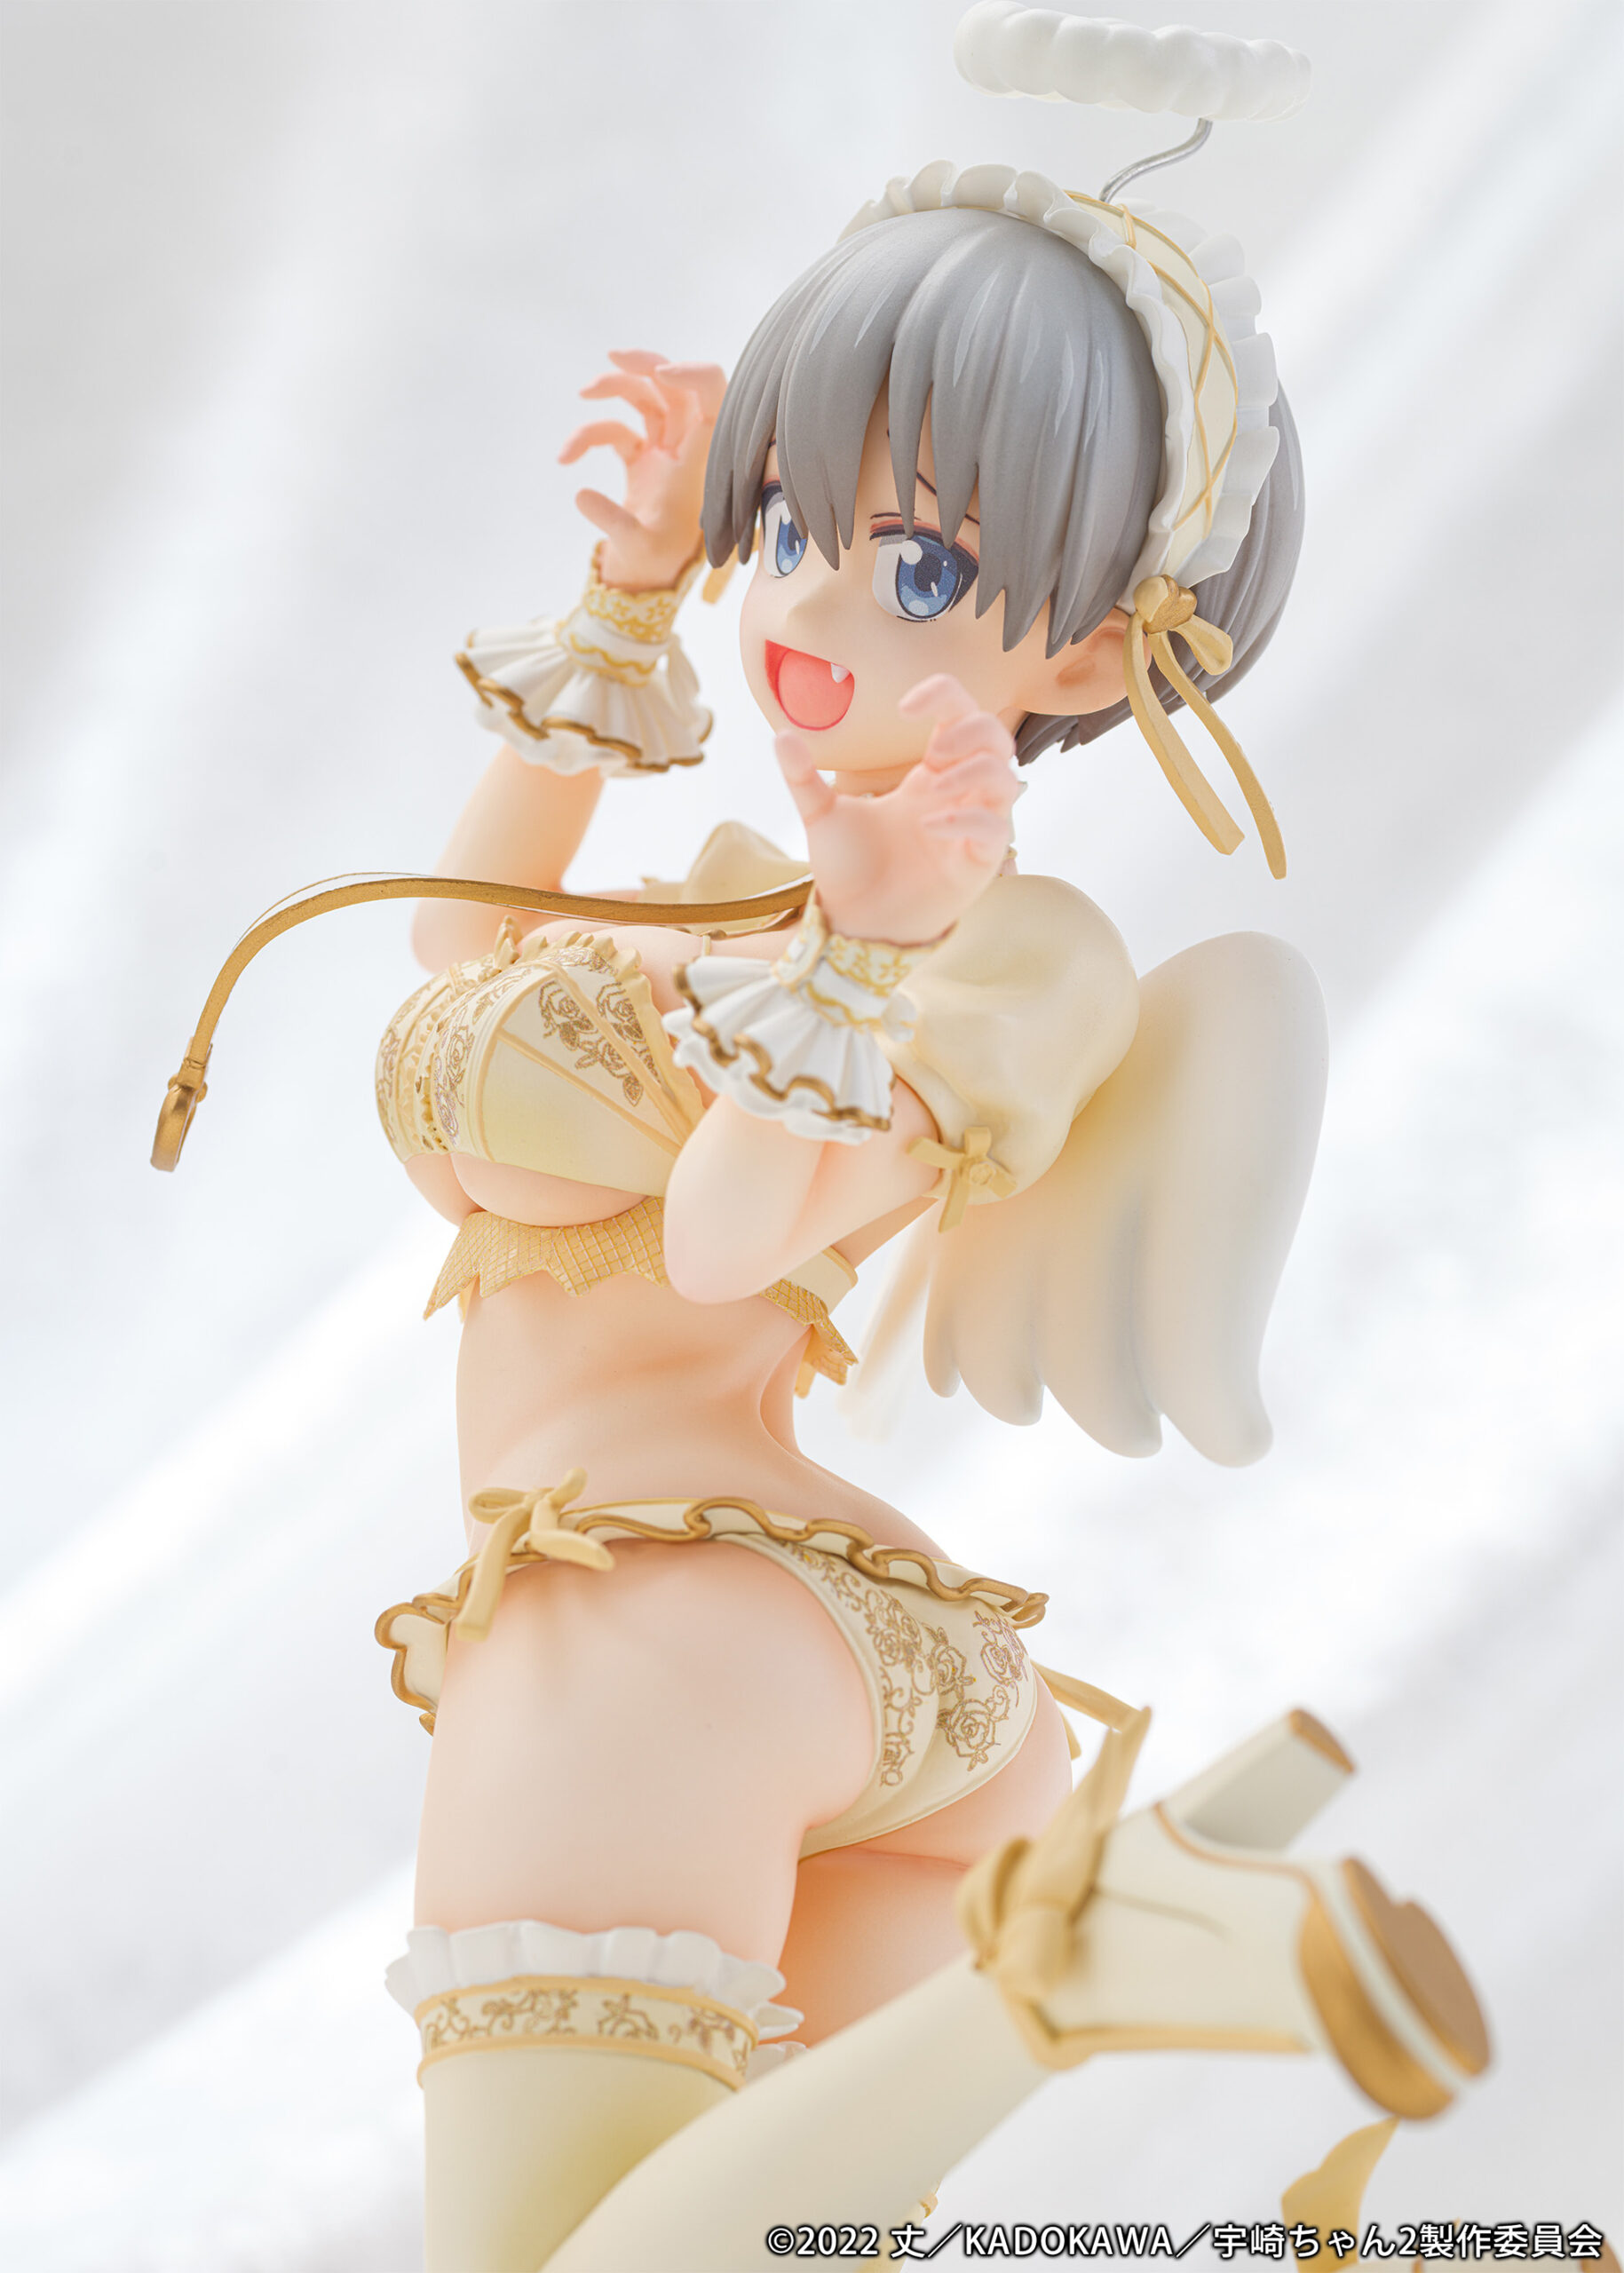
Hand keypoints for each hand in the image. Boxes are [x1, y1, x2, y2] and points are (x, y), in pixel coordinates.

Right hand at [558, 350, 724, 591]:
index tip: (660, 374)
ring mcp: (663, 453)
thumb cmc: (655, 567)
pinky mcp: (641, 462)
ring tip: (584, 392)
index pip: (714, 399)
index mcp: (699, 459)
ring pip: (645, 399)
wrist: (646, 585)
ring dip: (614, 386)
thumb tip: (581, 495)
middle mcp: (686, 450)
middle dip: (646, 363)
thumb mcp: (638, 549)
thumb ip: (613, 522)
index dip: (694, 374)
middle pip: (676, 386)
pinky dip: (588, 435)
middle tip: (613, 356)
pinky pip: (616, 430)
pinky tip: (565, 458)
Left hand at [774, 674, 1020, 944]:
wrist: (854, 923)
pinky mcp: (978, 863)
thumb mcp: (821, 816)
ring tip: (933, 786)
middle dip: (972, 731)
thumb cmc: (848, 870)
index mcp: (929, 774)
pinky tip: (928, 826)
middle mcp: (957, 795)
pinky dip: (968, 820)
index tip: (905, 706)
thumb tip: (781, 734)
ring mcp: (972, 827)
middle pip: (997, 738)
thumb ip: (804, 776)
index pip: (958, 713)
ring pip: (1006, 779)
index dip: (943, 695)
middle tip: (932, 751)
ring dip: (974, 772)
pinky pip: (996, 830)